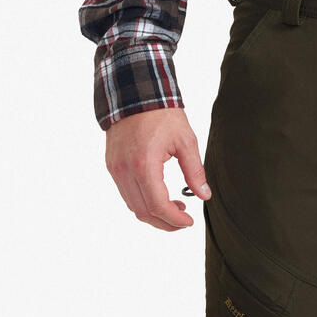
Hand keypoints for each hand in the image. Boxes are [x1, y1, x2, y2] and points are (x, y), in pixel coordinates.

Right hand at [104, 106, 209, 229]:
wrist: (135, 94)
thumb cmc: (162, 115)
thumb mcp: (185, 141)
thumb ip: (195, 171)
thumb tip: (204, 195)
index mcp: (144, 165)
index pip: (158, 206)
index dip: (174, 219)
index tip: (189, 221)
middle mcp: (125, 171)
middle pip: (143, 212)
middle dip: (165, 222)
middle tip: (183, 220)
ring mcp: (115, 169)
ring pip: (132, 206)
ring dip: (153, 213)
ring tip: (174, 207)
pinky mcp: (112, 166)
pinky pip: (126, 193)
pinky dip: (142, 201)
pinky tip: (159, 196)